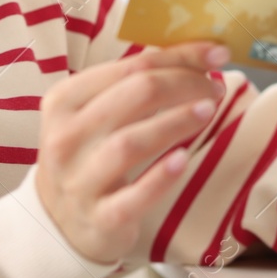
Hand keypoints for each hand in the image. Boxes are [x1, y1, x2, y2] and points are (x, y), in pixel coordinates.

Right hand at [33, 40, 227, 264]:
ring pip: (132, 142)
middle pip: (135, 94)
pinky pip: (134, 195)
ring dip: (176, 121)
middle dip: (183, 83)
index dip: (179, 56)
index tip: (216, 54)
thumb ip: (131, 85)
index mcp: (64, 100)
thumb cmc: (87, 157)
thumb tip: (194, 56)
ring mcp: (80, 180)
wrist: (59, 223)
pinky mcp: (100, 218)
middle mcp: (67, 137)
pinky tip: (183, 159)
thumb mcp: (93, 115)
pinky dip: (161, 176)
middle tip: (214, 88)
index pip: (130, 66)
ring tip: (208, 111)